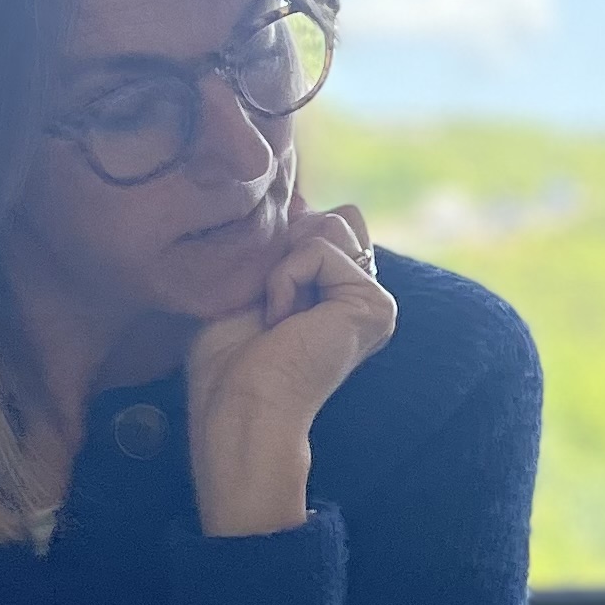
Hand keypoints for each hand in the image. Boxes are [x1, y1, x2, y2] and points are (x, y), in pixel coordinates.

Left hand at [185, 196, 397, 534]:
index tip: (264, 292)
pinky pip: (319, 249)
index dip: (287, 238)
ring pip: (331, 224)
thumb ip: (278, 244)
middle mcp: (364, 296)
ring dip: (284, 265)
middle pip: (337, 215)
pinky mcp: (375, 305)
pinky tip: (283, 322)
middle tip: (271, 306)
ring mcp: (375, 301)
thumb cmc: (229, 364)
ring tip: (277, 316)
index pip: (326, 222)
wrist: (239, 408)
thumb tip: (300, 195)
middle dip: (289, 245)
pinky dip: (286, 279)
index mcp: (340, 294)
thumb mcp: (247, 286)